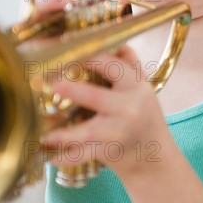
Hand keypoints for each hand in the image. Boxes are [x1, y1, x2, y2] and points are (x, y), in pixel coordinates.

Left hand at [42, 46, 172, 180]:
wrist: (156, 160)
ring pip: (88, 130)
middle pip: (97, 97)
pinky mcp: (111, 151)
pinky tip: (49, 156)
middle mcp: (130, 108)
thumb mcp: (143, 88)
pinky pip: (84, 154)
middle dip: (73, 91)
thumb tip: (114, 42)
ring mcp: (119, 132)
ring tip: (45, 132)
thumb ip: (130, 65)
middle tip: (52, 84)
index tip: (66, 54)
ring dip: (64, 133)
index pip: (112, 65)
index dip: (89, 57)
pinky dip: (66, 157)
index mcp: (136, 86)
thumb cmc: (145, 118)